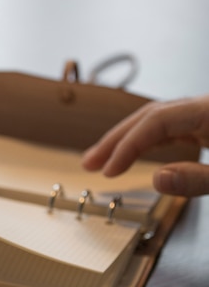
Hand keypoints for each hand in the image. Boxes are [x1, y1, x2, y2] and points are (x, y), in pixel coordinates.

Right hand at [82, 95, 208, 196]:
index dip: (127, 145)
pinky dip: (148, 141)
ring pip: (158, 121)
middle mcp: (204, 107)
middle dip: (116, 139)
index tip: (109, 170)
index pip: (156, 120)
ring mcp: (205, 114)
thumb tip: (158, 180)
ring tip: (103, 160)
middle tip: (90, 162)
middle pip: (150, 116)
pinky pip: (172, 128)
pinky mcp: (208, 124)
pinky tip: (134, 153)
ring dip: (128, 140)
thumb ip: (197, 179)